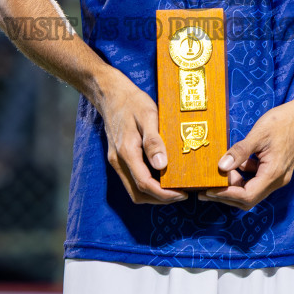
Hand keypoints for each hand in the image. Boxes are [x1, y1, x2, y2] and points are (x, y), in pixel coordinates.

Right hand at [94, 68, 185, 205]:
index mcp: (126, 152)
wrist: (110, 93)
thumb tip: (162, 166)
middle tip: (182, 194)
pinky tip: (162, 176)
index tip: (182, 194)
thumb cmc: (132, 102)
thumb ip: (153, 141)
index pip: (144, 184)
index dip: (164, 194)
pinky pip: (132, 179)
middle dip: (160, 199)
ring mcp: (116, 161)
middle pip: (138, 193)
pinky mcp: (118, 158)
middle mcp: (118, 161)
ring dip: (153, 194)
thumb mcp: (148, 115)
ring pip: (133, 189)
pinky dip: (147, 184)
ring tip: (174, 188)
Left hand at [202, 96, 293, 210]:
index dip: (226, 195)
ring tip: (217, 175)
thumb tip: (221, 166)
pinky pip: (258, 179)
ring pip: (253, 190)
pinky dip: (244, 175)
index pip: (246, 195)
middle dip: (227, 195)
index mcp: (273, 174)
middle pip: (249, 198)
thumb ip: (240, 151)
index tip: (208, 190)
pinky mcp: (277, 170)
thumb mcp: (258, 134)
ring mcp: (279, 176)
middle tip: (206, 189)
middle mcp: (278, 180)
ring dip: (235, 185)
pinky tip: (235, 163)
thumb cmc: (284, 121)